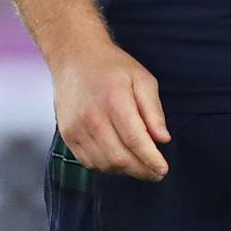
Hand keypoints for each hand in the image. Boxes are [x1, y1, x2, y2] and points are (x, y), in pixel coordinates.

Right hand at [53, 37, 170, 180]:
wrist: (75, 57)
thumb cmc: (113, 67)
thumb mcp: (142, 79)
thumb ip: (153, 110)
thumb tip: (163, 139)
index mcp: (114, 101)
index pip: (135, 140)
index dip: (151, 160)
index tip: (163, 170)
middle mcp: (92, 117)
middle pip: (119, 158)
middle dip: (141, 170)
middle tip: (156, 173)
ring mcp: (76, 128)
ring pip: (104, 164)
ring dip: (125, 170)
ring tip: (140, 166)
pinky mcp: (67, 135)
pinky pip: (89, 162)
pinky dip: (106, 166)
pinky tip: (119, 161)